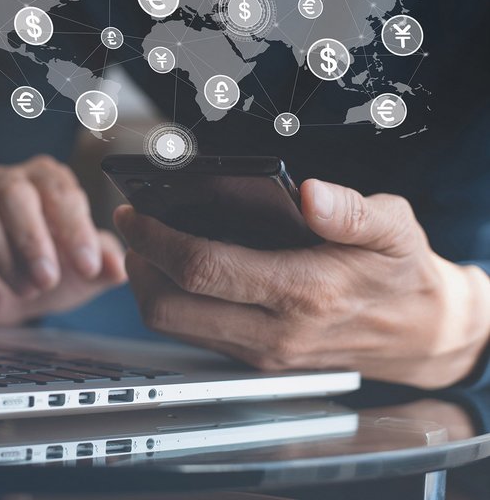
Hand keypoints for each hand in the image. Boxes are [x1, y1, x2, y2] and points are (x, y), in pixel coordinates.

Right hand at [0, 155, 125, 325]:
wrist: (9, 296)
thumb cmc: (51, 270)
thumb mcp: (84, 271)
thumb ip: (103, 264)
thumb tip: (118, 268)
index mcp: (47, 180)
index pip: (61, 191)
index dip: (75, 230)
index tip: (88, 266)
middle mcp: (6, 183)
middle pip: (13, 193)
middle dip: (33, 240)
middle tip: (48, 280)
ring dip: (4, 258)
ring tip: (26, 291)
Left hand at [114, 179, 489, 388]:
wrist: (420, 334)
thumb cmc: (401, 274)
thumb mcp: (395, 229)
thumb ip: (351, 212)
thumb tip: (310, 194)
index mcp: (304, 291)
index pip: (204, 268)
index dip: (158, 239)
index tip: (135, 213)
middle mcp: (275, 330)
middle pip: (171, 308)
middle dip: (139, 265)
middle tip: (133, 228)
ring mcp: (261, 352)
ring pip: (174, 328)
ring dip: (148, 286)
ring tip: (147, 246)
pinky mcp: (256, 360)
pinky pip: (194, 336)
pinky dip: (173, 303)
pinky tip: (177, 270)